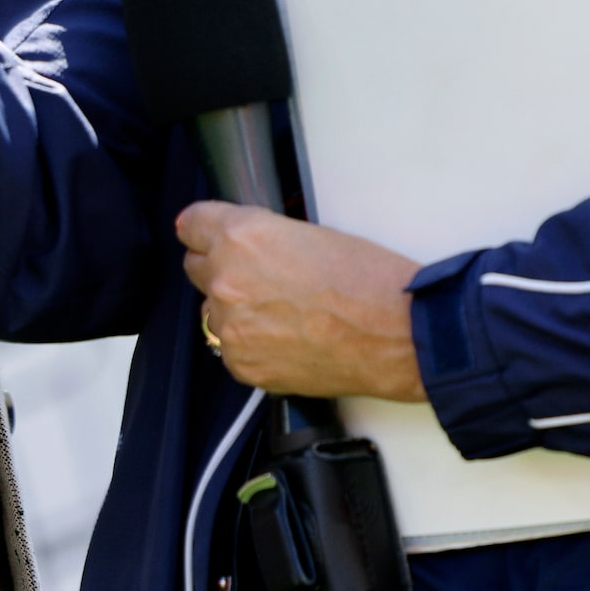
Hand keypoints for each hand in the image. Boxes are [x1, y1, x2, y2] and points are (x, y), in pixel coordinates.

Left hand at [176, 202, 424, 401]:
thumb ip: (262, 237)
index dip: (204, 229)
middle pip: (195, 267)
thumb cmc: (367, 279)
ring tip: (281, 312)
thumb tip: (240, 243)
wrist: (397, 334)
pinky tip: (287, 338)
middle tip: (257, 275)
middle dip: (219, 268)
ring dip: (235, 309)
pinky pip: (231, 348)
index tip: (206, 234)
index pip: (192, 225)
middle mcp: (226, 280)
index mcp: (241, 236)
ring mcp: (231, 328)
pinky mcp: (243, 365)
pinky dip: (251, 343)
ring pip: (212, 311)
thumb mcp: (309, 233)